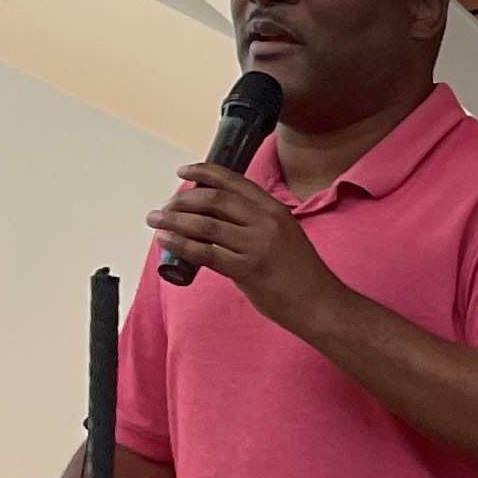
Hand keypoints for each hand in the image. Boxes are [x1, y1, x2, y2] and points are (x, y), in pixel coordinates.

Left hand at [149, 163, 346, 331]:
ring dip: (174, 221)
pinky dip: (182, 245)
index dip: (203, 173)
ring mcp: (257, 245)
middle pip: (213, 200)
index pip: (232, 181)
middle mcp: (265, 221)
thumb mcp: (284, 235)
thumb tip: (218, 223)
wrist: (321, 304)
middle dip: (182, 201)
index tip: (183, 172)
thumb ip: (255, 224)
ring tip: (156, 221)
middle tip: (165, 208)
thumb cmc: (302, 275)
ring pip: (205, 224)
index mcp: (274, 209)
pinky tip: (167, 242)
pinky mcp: (248, 270)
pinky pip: (207, 253)